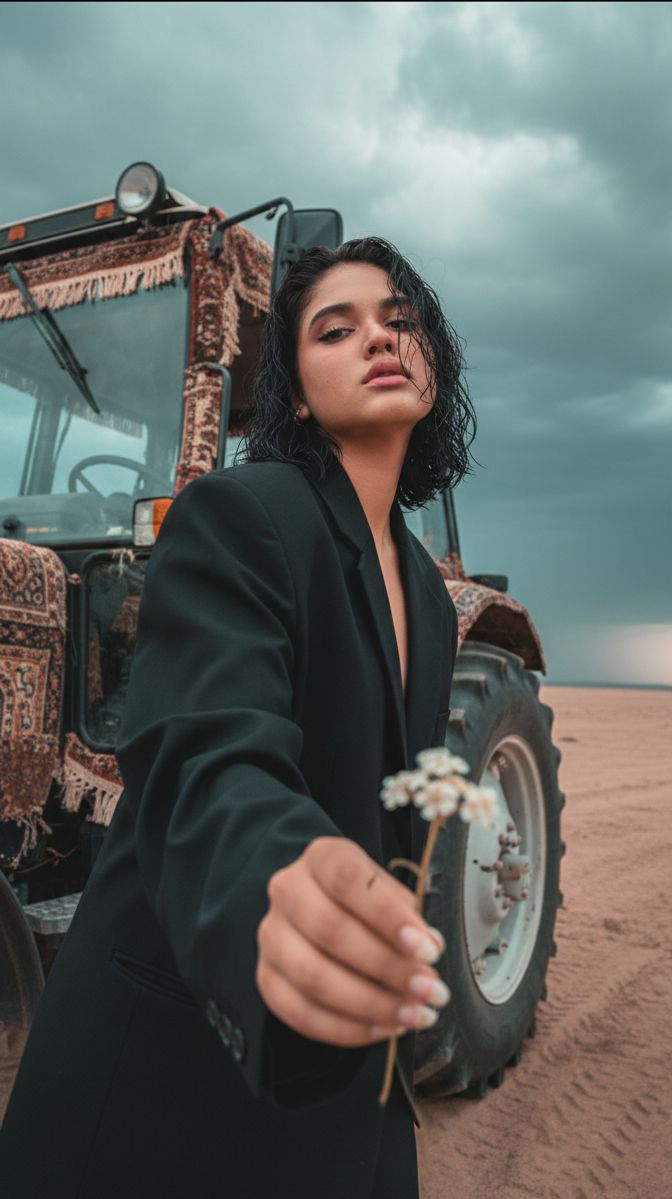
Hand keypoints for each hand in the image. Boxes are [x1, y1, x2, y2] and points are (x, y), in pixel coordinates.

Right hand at [256, 836, 449, 1047]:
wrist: (323, 907)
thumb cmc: (365, 901)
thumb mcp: (390, 892)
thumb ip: (408, 915)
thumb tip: (428, 946)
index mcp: (321, 858)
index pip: (348, 880)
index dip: (388, 916)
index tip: (427, 949)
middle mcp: (288, 891)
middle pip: (329, 930)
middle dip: (387, 967)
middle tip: (429, 990)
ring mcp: (272, 936)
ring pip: (313, 977)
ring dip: (370, 1004)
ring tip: (414, 1015)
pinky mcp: (266, 978)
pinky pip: (300, 1013)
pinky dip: (346, 1028)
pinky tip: (384, 1028)